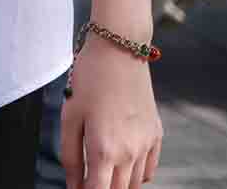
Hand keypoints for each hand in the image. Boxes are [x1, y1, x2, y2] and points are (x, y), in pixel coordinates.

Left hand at [61, 30, 162, 188]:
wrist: (120, 51)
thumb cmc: (89, 80)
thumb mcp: (69, 116)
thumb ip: (71, 156)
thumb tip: (73, 184)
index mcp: (104, 149)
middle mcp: (130, 152)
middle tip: (87, 180)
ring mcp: (146, 145)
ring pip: (134, 184)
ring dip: (118, 184)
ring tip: (101, 172)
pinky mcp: (156, 135)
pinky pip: (149, 169)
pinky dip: (136, 174)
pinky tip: (122, 164)